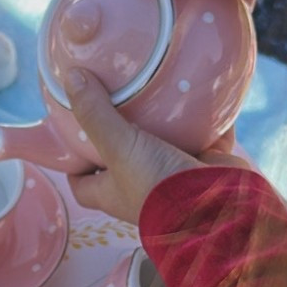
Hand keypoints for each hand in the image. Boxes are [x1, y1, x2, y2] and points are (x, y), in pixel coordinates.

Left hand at [64, 67, 205, 224]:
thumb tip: (72, 79)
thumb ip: (96, 115)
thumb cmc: (158, 186)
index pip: (82, 183)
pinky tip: (199, 93)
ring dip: (161, 124)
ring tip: (153, 92)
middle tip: (114, 101)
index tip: (69, 137)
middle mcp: (142, 188)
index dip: (73, 163)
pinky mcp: (205, 167)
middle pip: (122, 161)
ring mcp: (174, 178)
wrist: (217, 207)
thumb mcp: (119, 148)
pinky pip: (205, 138)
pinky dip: (204, 120)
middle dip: (119, 136)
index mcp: (113, 193)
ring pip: (163, 146)